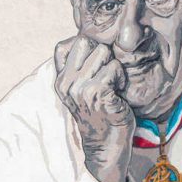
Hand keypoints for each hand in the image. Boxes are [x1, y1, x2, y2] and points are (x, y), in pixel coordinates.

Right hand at [54, 36, 134, 181]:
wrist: (106, 144)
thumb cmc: (99, 113)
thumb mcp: (79, 89)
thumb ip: (77, 67)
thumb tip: (86, 37)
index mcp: (60, 80)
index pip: (66, 44)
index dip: (86, 49)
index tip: (94, 67)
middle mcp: (67, 83)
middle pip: (87, 42)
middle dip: (102, 55)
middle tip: (107, 77)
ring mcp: (81, 89)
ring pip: (104, 53)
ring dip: (114, 68)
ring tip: (113, 86)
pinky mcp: (98, 94)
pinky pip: (114, 68)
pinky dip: (121, 78)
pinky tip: (118, 93)